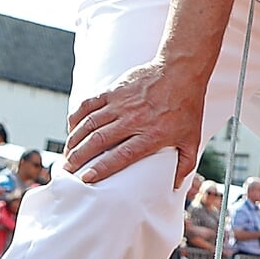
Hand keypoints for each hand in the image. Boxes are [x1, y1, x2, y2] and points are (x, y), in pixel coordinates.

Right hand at [64, 58, 206, 186]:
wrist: (181, 72)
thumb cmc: (187, 107)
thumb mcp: (192, 139)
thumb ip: (185, 164)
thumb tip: (176, 186)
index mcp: (152, 135)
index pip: (121, 156)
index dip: (101, 168)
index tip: (86, 178)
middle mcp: (133, 120)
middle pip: (98, 141)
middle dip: (79, 157)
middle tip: (67, 169)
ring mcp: (121, 104)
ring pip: (89, 124)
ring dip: (74, 140)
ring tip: (67, 153)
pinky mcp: (113, 91)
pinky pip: (88, 105)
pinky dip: (76, 117)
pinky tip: (71, 128)